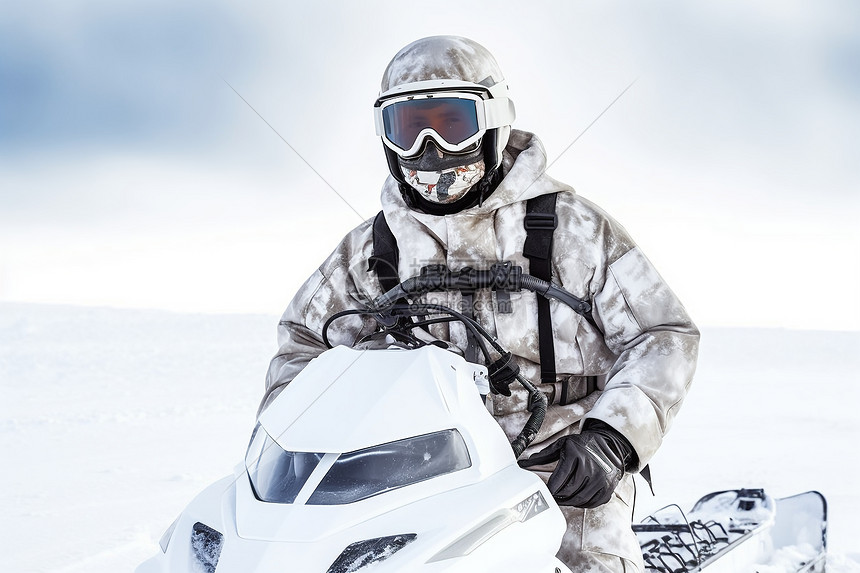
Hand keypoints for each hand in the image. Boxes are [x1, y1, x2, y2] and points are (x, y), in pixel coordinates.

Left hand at [519, 422, 633, 507]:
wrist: (608, 445)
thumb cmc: (582, 445)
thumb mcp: (562, 445)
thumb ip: (543, 456)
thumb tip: (523, 463)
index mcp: (576, 455)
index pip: (559, 479)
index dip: (550, 488)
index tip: (546, 490)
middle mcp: (590, 467)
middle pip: (568, 491)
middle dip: (558, 496)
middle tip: (553, 496)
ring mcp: (601, 479)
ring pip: (579, 499)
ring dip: (568, 502)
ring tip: (563, 498)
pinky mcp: (607, 488)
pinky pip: (591, 503)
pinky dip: (581, 503)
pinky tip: (576, 498)